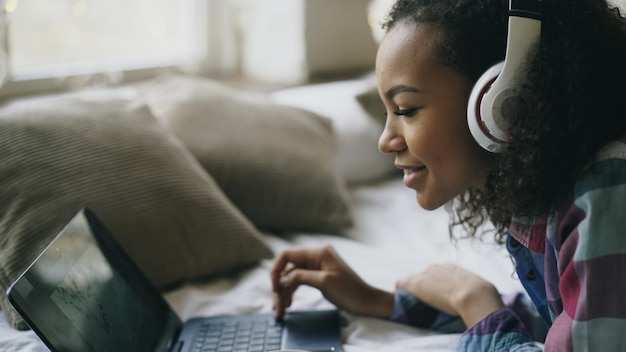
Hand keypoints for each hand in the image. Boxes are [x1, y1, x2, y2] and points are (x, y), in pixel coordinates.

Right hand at [270, 245, 393, 319]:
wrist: (366, 301)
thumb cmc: (349, 291)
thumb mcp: (324, 282)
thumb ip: (300, 277)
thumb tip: (281, 279)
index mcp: (318, 252)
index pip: (287, 255)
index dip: (276, 270)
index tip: (274, 288)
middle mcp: (315, 255)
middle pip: (287, 267)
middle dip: (279, 286)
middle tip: (276, 306)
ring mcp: (316, 265)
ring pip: (291, 276)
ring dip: (284, 292)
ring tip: (280, 310)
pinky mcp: (317, 275)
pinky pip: (298, 281)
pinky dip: (292, 292)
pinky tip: (288, 304)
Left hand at [396, 263, 503, 326]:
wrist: (473, 293)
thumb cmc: (481, 295)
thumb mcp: (480, 289)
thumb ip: (476, 291)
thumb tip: (486, 301)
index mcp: (453, 268)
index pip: (440, 272)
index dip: (439, 284)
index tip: (440, 294)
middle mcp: (437, 267)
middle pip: (425, 274)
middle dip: (426, 285)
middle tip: (428, 301)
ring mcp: (426, 274)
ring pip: (413, 279)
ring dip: (413, 289)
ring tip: (413, 301)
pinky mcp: (416, 283)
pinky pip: (402, 284)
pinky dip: (401, 290)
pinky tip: (401, 299)